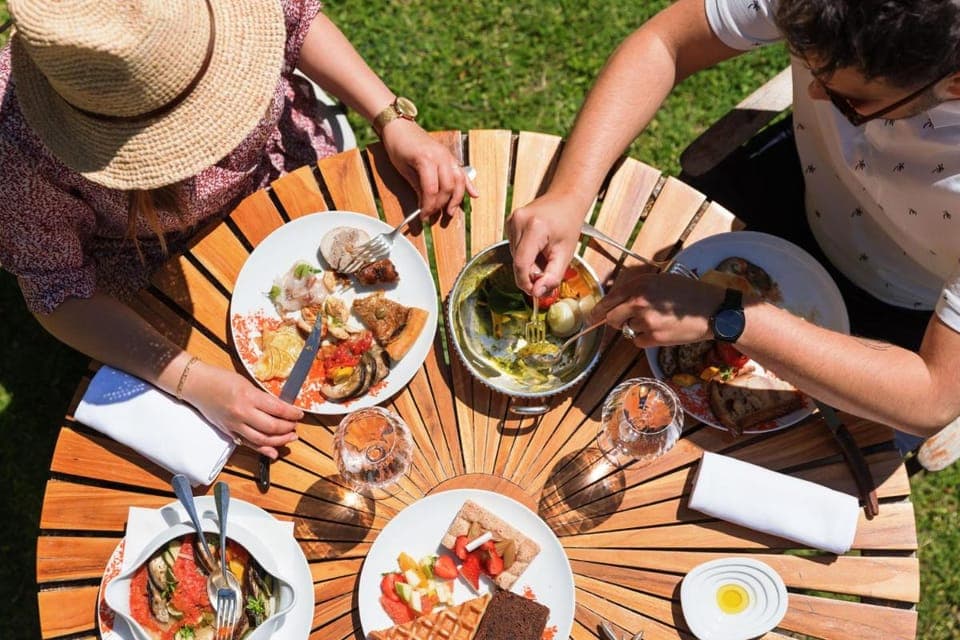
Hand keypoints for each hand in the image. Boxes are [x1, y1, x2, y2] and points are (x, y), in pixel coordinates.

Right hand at [183, 362, 301, 459]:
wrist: (197, 385)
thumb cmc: (221, 379)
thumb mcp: (246, 383)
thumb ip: (261, 397)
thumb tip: (280, 407)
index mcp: (249, 396)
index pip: (278, 409)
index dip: (292, 413)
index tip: (299, 414)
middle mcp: (242, 413)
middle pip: (272, 427)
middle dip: (288, 428)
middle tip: (295, 425)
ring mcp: (235, 424)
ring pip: (262, 440)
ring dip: (279, 441)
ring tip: (290, 437)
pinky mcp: (228, 431)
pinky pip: (248, 444)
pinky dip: (262, 450)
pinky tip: (273, 452)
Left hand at [380, 119, 478, 217]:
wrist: (400, 125)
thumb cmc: (398, 146)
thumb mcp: (403, 168)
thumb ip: (417, 186)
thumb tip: (424, 204)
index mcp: (426, 160)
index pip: (432, 190)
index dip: (428, 206)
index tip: (423, 216)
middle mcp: (440, 157)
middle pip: (447, 187)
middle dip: (441, 204)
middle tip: (433, 215)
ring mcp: (447, 156)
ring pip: (459, 181)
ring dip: (457, 198)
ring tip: (451, 211)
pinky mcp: (450, 156)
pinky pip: (462, 171)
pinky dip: (469, 184)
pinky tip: (474, 195)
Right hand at [507, 191, 586, 295]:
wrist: (566, 200)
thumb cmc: (568, 223)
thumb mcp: (566, 254)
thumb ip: (552, 276)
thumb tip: (537, 293)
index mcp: (534, 228)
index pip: (521, 264)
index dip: (526, 282)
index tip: (536, 291)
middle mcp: (518, 222)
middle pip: (517, 261)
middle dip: (531, 272)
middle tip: (548, 269)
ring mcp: (511, 221)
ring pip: (514, 256)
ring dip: (528, 262)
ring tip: (545, 253)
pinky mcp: (509, 222)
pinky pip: (513, 248)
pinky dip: (525, 253)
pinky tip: (537, 246)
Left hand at [588, 267, 725, 345]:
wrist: (713, 309)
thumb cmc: (689, 292)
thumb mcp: (660, 280)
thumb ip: (637, 289)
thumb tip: (614, 301)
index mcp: (639, 284)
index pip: (608, 300)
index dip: (598, 311)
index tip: (591, 317)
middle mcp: (639, 301)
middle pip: (611, 318)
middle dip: (614, 321)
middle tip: (624, 321)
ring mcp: (646, 320)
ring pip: (626, 329)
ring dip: (636, 327)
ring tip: (657, 320)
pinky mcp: (655, 337)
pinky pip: (638, 341)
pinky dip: (645, 338)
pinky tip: (661, 330)